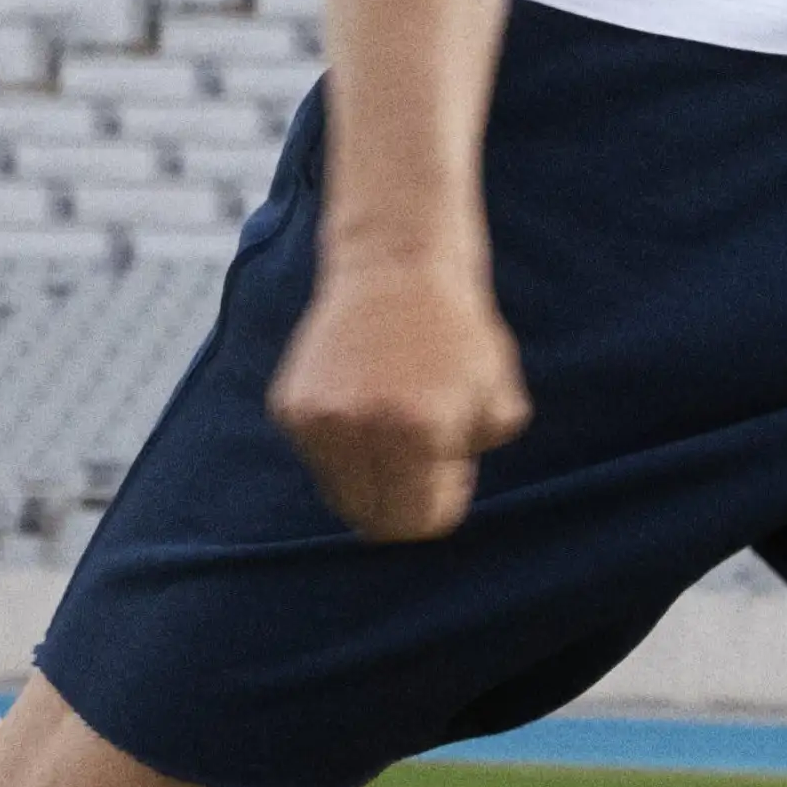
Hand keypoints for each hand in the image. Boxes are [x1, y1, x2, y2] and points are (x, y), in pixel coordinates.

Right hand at [270, 241, 530, 541]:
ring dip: (369, 475)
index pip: (419, 523)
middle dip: (401, 501)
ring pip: (341, 494)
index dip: (439, 503)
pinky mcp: (288, 407)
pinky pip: (319, 460)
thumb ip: (474, 458)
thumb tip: (438, 495)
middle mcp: (359, 429)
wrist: (395, 263)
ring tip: (392, 419)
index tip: (448, 470)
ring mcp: (317, 419)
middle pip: (373, 521)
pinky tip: (362, 398)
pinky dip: (341, 446)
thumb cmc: (457, 330)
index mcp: (418, 432)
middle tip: (420, 455)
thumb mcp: (498, 400)